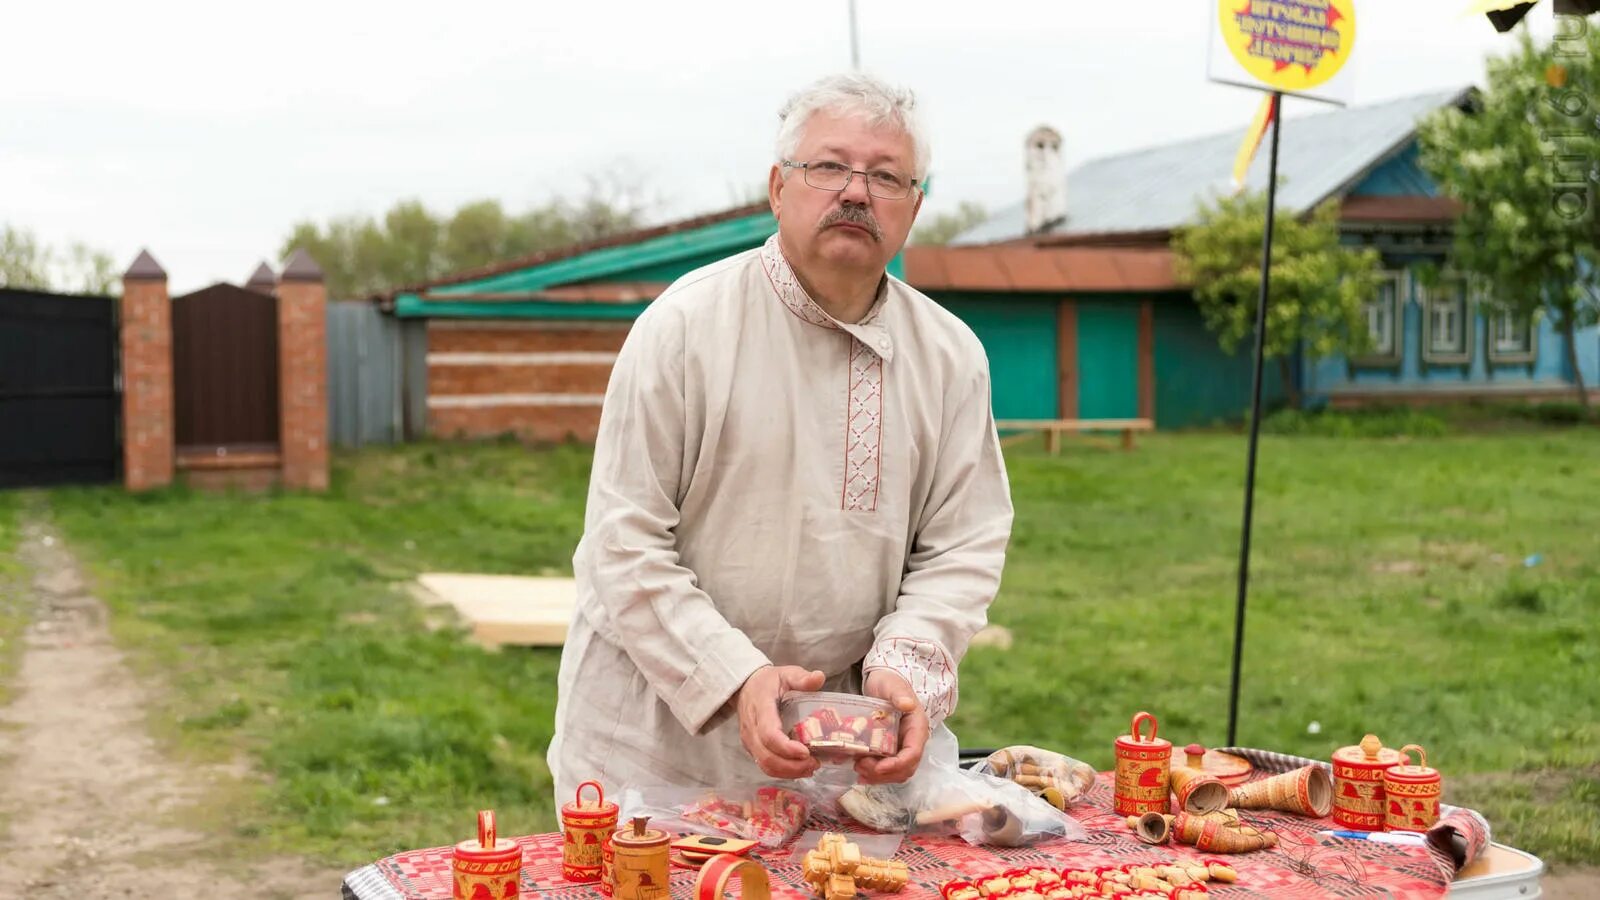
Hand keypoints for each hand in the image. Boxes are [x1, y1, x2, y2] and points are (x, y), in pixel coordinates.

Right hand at [736, 665, 825, 778]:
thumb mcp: (786, 674)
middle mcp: (751, 728)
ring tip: (810, 767)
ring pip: (765, 765)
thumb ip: (801, 678)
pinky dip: (783, 772)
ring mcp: (749, 741)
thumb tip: (819, 677)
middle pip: (767, 756)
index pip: (769, 734)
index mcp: (760, 708)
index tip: (806, 752)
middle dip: (792, 766)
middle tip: (815, 763)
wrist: (745, 687)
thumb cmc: (769, 682)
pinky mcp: (752, 749)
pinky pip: (765, 766)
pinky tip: (800, 769)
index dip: (786, 747)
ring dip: (788, 772)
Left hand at [855, 669, 927, 783]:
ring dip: (877, 776)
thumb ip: (899, 695)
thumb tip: (907, 704)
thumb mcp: (893, 686)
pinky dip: (872, 773)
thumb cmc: (890, 682)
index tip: (878, 767)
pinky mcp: (888, 749)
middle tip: (860, 766)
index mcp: (917, 728)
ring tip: (857, 768)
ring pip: (894, 773)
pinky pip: (884, 768)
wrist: (883, 682)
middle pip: (904, 769)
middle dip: (884, 773)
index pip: (913, 754)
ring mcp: (900, 747)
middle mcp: (911, 741)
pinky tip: (857, 769)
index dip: (897, 765)